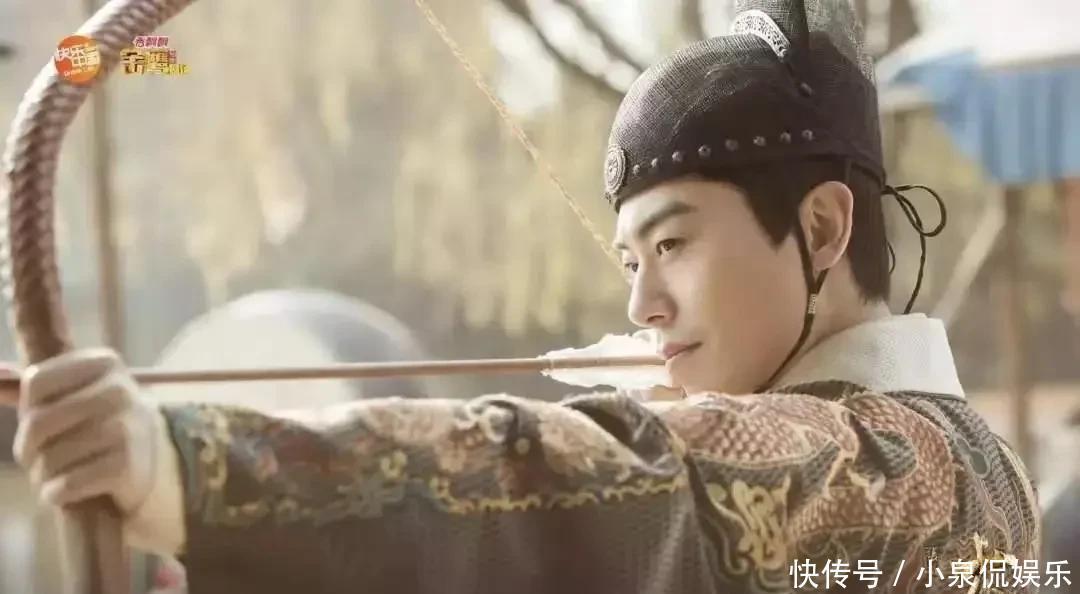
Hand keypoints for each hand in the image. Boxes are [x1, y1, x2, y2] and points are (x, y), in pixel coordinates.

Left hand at [12, 349, 160, 513]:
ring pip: (50, 458)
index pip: (36, 381)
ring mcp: (126, 428)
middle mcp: (120, 390)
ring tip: (54, 475)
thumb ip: (35, 386)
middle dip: (27, 448)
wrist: (150, 461)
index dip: (27, 409)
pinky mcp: (126, 466)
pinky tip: (65, 490)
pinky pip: (66, 485)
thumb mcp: (75, 394)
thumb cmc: (99, 424)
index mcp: (105, 363)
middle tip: (34, 459)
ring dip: (42, 475)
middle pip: (39, 421)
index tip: (39, 422)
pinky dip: (56, 493)